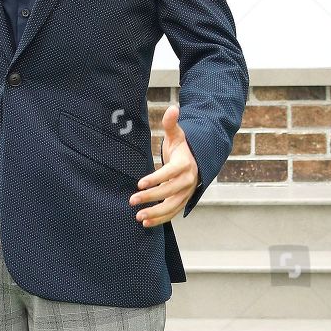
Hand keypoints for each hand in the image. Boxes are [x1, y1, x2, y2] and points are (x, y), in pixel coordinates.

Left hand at [129, 103, 198, 225]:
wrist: (197, 161)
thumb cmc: (182, 147)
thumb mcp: (177, 134)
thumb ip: (171, 123)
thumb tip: (172, 108)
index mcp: (185, 164)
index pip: (170, 173)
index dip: (156, 178)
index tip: (140, 184)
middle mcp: (188, 181)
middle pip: (169, 192)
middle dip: (151, 197)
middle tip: (132, 200)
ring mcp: (186, 193)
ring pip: (172, 206)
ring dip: (155, 213)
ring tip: (138, 217)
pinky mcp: (183, 201)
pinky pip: (172, 213)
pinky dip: (160, 219)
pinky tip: (145, 223)